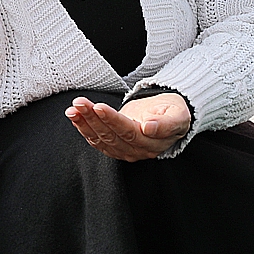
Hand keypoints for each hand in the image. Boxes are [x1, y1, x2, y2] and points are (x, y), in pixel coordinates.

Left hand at [66, 93, 191, 160]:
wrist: (169, 117)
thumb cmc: (174, 113)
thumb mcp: (178, 115)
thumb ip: (166, 124)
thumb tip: (148, 128)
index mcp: (154, 143)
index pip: (129, 132)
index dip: (113, 120)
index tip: (100, 107)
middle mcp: (138, 151)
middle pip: (111, 136)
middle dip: (93, 118)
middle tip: (80, 102)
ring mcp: (125, 151)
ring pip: (101, 139)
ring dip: (85, 123)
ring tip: (74, 107)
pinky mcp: (115, 148)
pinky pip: (97, 141)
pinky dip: (84, 128)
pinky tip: (75, 116)